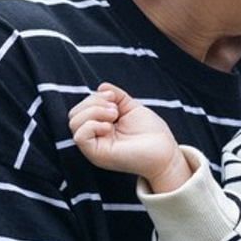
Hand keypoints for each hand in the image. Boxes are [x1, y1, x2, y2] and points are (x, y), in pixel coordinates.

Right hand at [68, 83, 190, 190]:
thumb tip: (101, 86)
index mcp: (100, 127)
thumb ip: (117, 97)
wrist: (166, 152)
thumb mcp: (132, 108)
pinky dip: (92, 125)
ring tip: (115, 115)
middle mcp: (94, 137)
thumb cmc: (151, 133)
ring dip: (94, 111)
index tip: (114, 99)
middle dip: (94, 103)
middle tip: (116, 110)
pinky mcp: (97, 154)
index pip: (82, 108)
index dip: (95, 97)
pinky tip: (109, 127)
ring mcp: (94, 147)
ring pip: (74, 122)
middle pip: (74, 113)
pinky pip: (79, 136)